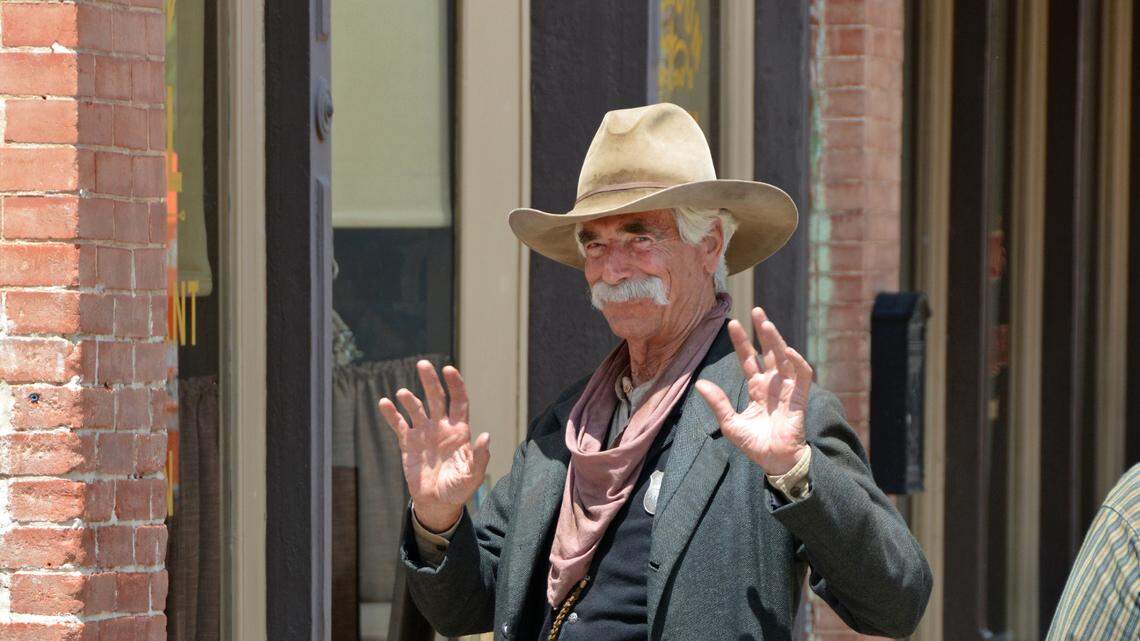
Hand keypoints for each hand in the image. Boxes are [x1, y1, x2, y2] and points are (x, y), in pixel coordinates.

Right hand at [378, 361, 490, 531]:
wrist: (437, 503)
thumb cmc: (458, 489)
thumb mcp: (473, 475)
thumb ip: (479, 456)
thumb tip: (485, 435)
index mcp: (459, 431)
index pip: (459, 401)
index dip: (455, 385)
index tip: (449, 369)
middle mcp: (441, 427)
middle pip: (436, 398)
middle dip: (430, 381)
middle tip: (423, 364)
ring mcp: (424, 433)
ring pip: (416, 408)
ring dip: (409, 399)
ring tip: (403, 394)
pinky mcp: (408, 443)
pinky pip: (398, 424)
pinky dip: (391, 413)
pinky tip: (384, 403)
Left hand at [695, 307, 811, 475]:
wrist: (775, 461)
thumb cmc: (754, 444)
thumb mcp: (730, 423)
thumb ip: (718, 403)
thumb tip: (699, 382)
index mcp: (756, 388)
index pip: (749, 359)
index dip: (742, 342)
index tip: (732, 324)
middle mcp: (772, 384)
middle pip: (769, 351)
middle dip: (763, 331)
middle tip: (756, 309)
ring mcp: (787, 389)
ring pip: (784, 357)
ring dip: (777, 340)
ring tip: (766, 323)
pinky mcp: (799, 397)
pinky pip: (801, 374)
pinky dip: (796, 361)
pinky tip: (787, 350)